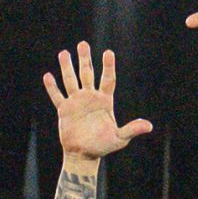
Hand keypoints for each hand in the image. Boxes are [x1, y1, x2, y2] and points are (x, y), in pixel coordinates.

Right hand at [43, 42, 153, 162]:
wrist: (84, 154)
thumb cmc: (103, 146)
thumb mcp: (119, 138)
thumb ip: (132, 129)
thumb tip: (149, 126)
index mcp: (104, 101)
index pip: (107, 79)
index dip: (108, 66)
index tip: (108, 52)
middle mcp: (90, 98)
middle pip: (87, 74)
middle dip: (85, 59)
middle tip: (83, 44)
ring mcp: (76, 102)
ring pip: (71, 81)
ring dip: (67, 67)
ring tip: (64, 53)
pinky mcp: (64, 110)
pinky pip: (57, 96)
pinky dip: (52, 87)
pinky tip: (48, 76)